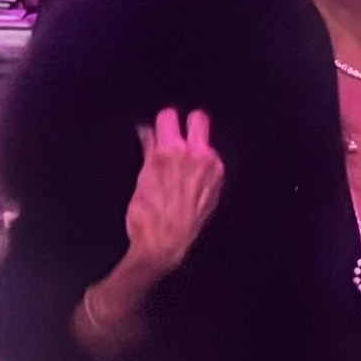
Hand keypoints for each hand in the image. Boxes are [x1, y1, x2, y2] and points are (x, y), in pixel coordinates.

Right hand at [121, 107, 223, 280]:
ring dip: (194, 147)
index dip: (162, 123)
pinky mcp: (219, 180)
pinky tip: (189, 179)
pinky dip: (202, 164)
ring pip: (206, 141)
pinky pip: (212, 161)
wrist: (166, 245)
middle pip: (198, 118)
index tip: (158, 131)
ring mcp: (212, 167)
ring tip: (180, 166)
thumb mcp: (141, 179)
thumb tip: (147, 130)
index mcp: (171, 151)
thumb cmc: (147, 215)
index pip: (169, 115)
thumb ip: (148, 149)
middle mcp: (197, 154)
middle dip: (186, 124)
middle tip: (175, 138)